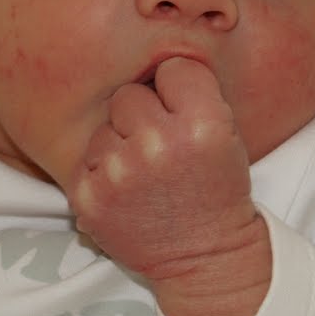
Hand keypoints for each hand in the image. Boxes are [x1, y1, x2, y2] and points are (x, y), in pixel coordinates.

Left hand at [73, 57, 271, 315]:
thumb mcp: (227, 134)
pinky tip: (126, 192)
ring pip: (104, 126)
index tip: (183, 114)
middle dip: (142, 116)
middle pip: (129, 94)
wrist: (205, 258)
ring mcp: (121, 171)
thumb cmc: (216, 190)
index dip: (177, 91)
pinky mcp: (91, 196)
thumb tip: (145, 57)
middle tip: (161, 147)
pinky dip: (102, 172)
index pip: (172, 68)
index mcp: (203, 122)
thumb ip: (192, 93)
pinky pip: (87, 158)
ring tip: (144, 174)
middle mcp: (160, 142)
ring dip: (119, 144)